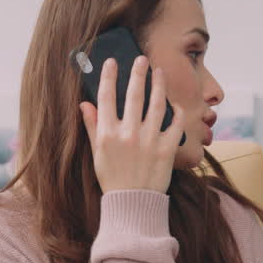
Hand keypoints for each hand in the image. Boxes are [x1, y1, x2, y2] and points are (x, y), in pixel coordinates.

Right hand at [78, 55, 185, 192]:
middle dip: (137, 73)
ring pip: (156, 103)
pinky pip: (175, 124)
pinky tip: (175, 105)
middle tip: (142, 59)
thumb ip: (92, 127)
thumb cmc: (113, 178)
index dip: (109, 76)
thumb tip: (85, 104)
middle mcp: (128, 134)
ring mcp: (149, 140)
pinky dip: (176, 112)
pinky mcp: (166, 149)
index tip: (112, 62)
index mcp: (108, 134)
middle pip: (134, 95)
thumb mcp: (97, 153)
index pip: (107, 97)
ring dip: (159, 85)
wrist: (133, 204)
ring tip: (159, 72)